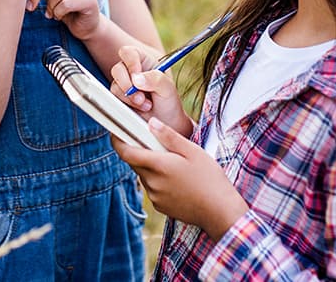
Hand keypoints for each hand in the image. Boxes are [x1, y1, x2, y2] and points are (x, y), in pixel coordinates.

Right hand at [110, 45, 192, 135]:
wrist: (166, 123)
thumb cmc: (168, 102)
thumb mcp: (168, 88)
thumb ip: (155, 79)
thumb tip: (136, 79)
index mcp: (143, 61)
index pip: (129, 53)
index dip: (130, 63)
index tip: (137, 78)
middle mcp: (131, 71)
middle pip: (117, 69)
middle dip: (127, 85)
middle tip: (141, 97)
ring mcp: (123, 85)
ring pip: (115, 86)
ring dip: (129, 98)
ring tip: (146, 105)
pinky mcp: (119, 99)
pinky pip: (114, 100)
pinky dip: (127, 105)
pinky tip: (140, 109)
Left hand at [112, 118, 248, 240]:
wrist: (220, 212)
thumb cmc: (209, 178)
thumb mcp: (192, 151)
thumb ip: (169, 136)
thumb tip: (151, 122)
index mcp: (158, 166)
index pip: (126, 152)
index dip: (117, 140)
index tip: (116, 131)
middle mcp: (152, 183)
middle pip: (135, 162)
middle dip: (139, 150)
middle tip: (155, 141)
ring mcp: (155, 197)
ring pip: (144, 175)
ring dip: (151, 165)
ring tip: (173, 161)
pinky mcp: (160, 206)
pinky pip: (152, 188)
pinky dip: (158, 179)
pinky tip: (177, 178)